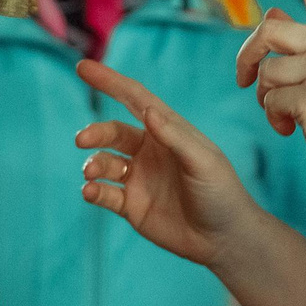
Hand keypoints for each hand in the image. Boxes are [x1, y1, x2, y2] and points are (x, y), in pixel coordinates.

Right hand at [75, 61, 269, 268]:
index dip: (110, 82)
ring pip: (103, 163)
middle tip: (82, 139)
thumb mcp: (202, 161)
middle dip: (95, 133)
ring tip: (91, 174)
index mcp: (168, 131)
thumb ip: (174, 136)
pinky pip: (103, 194)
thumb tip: (145, 110)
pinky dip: (92, 191)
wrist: (224, 239)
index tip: (83, 66)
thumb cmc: (221, 193)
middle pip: (112, 133)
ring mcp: (138, 179)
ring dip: (92, 164)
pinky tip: (90, 192)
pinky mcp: (130, 206)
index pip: (134, 99)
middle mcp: (149, 151)